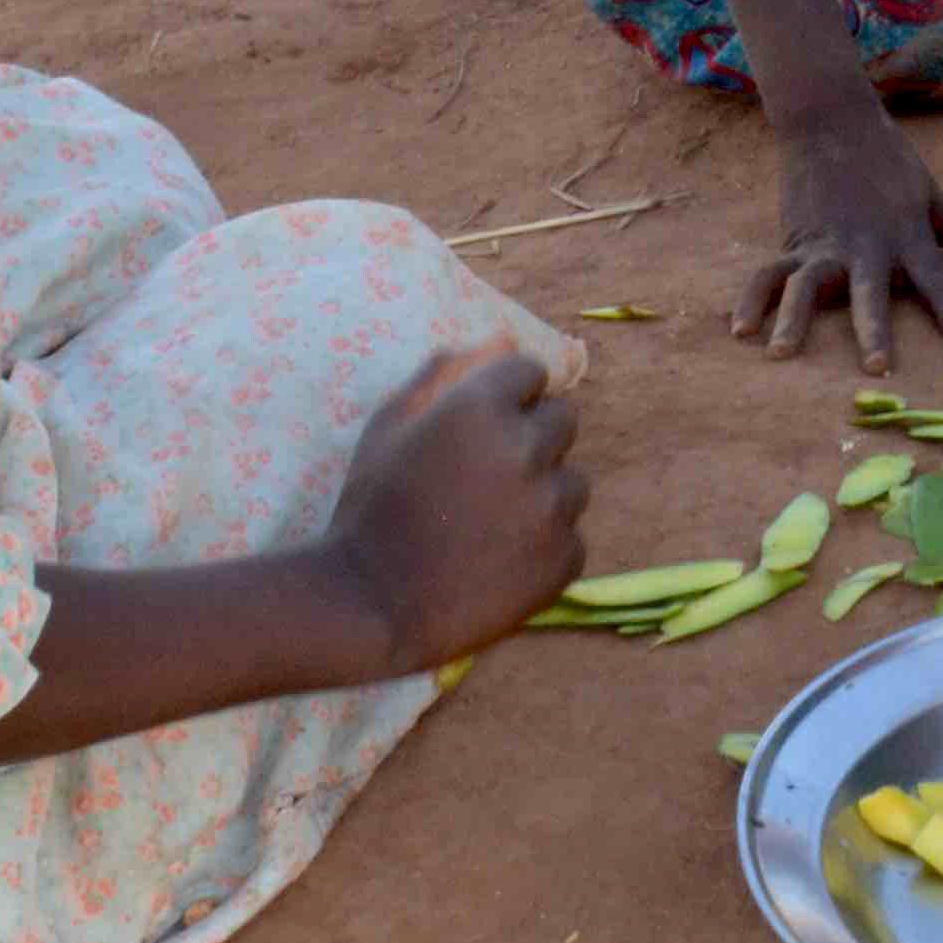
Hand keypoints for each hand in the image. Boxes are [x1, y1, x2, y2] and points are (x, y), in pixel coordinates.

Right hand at [320, 351, 587, 673]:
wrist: (369, 605)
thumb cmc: (372, 507)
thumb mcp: (390, 426)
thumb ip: (445, 373)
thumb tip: (502, 337)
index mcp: (482, 407)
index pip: (530, 372)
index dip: (503, 399)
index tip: (476, 432)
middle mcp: (527, 449)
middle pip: (562, 419)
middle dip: (531, 439)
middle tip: (482, 481)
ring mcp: (551, 507)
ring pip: (573, 483)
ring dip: (543, 495)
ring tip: (487, 527)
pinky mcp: (564, 559)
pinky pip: (571, 539)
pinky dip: (543, 550)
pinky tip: (495, 564)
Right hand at [743, 106, 942, 368]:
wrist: (833, 120)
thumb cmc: (889, 163)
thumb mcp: (932, 196)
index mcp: (907, 236)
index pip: (938, 281)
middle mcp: (866, 245)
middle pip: (871, 292)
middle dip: (874, 329)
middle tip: (877, 367)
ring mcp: (825, 244)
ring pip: (807, 286)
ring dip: (794, 319)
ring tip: (780, 352)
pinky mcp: (794, 241)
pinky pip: (767, 274)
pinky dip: (752, 301)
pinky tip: (740, 331)